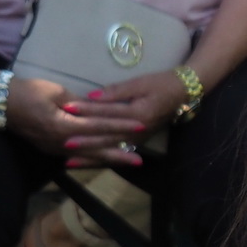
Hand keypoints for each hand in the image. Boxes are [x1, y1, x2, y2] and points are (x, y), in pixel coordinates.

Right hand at [2, 75, 146, 164]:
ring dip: (107, 160)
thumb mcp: (58, 94)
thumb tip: (101, 110)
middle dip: (119, 154)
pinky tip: (103, 162)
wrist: (1, 102)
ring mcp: (54, 149)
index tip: (140, 126)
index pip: (99, 126)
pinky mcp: (50, 149)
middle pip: (96, 149)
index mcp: (64, 126)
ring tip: (127, 162)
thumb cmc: (30, 93)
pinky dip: (91, 160)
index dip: (120, 126)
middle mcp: (61, 143)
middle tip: (140, 160)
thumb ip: (82, 105)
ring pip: (87, 156)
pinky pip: (76, 157)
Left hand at [63, 71, 192, 161]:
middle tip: (64, 143)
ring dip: (91, 157)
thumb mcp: (140, 83)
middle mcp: (139, 131)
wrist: (183, 92)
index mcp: (139, 114)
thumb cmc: (161, 84)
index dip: (87, 109)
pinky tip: (89, 163)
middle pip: (108, 137)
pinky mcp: (139, 141)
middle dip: (85, 141)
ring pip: (112, 150)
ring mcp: (139, 138)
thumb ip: (116, 91)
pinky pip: (118, 153)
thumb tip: (92, 97)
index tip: (67, 108)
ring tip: (70, 161)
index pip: (108, 112)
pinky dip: (103, 159)